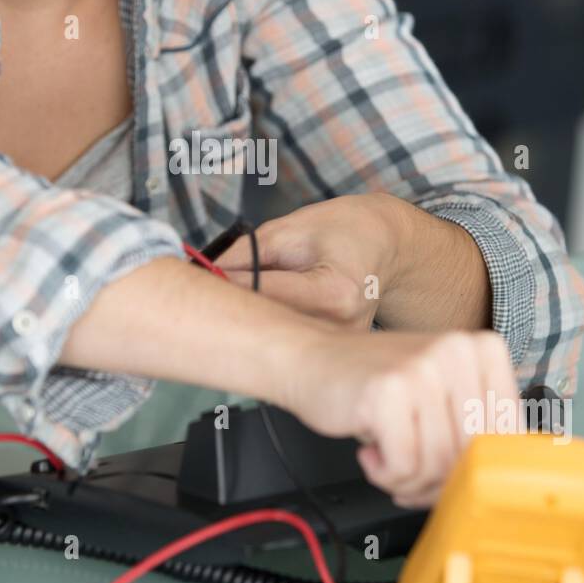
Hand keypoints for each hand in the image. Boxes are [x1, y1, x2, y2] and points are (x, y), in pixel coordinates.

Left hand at [216, 194, 401, 328]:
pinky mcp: (337, 353)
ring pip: (277, 334)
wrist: (383, 243)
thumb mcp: (287, 229)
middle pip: (268, 322)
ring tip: (246, 296)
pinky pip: (293, 341)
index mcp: (334, 293)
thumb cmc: (340, 229)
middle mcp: (341, 326)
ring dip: (253, 318)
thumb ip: (243, 255)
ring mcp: (341, 345)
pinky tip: (270, 313)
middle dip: (235, 305)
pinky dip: (274, 326)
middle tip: (212, 289)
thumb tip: (202, 274)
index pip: (262, 294)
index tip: (200, 278)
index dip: (225, 284)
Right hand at [284, 327, 518, 507]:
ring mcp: (423, 368)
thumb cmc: (375, 385)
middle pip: (473, 455)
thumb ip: (476, 426)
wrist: (309, 358)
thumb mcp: (439, 394)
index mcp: (482, 349)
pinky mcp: (388, 391)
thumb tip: (504, 483)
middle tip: (410, 475)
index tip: (449, 471)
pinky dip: (385, 475)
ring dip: (409, 482)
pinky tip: (370, 452)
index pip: (509, 436)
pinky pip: (404, 466)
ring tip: (387, 460)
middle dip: (439, 481)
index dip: (478, 468)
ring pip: (439, 465)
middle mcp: (458, 352)